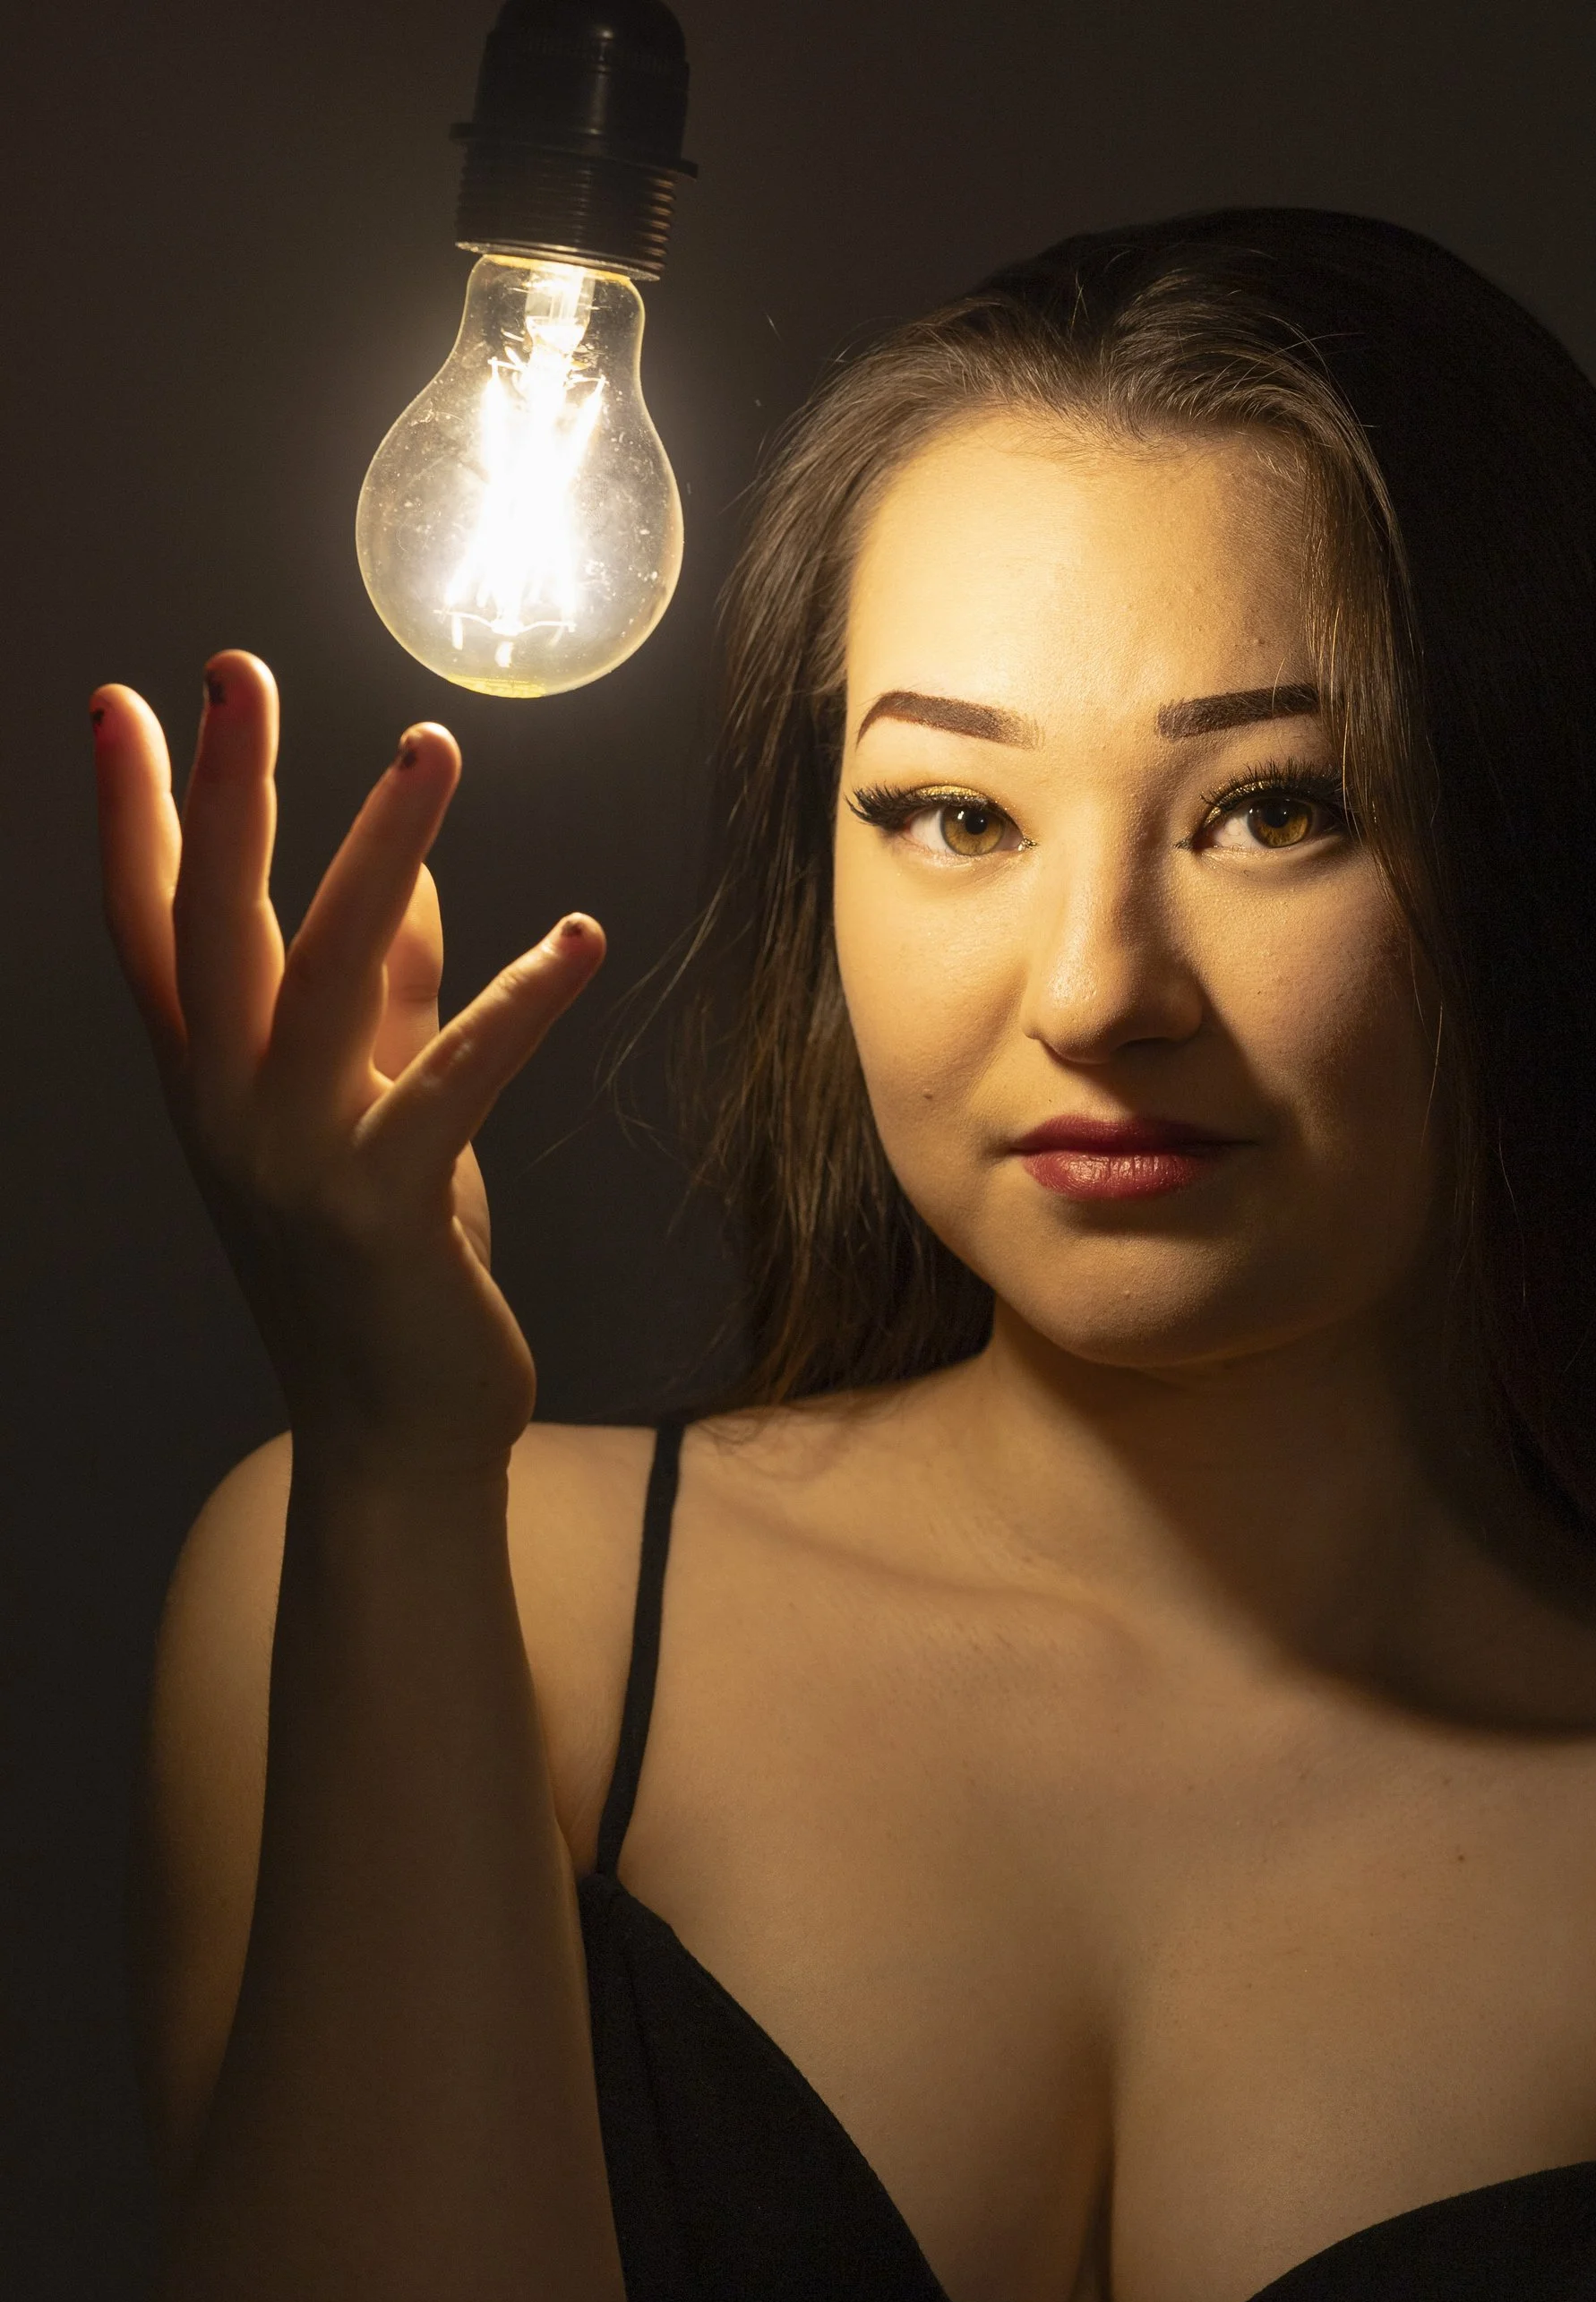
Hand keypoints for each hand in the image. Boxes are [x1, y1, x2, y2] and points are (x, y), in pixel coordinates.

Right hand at [90, 651, 605, 1479]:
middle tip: (238, 670)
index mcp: (209, 1088)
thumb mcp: (375, 1120)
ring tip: (434, 747)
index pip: (150, 927)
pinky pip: (454, 1076)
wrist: (396, 1440)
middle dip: (227, 788)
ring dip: (383, 849)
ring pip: (326, 970)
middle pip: (213, 921)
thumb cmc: (387, 1278)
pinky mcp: (385, 1207)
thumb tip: (412, 881)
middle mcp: (228, 1112)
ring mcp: (296, 1159)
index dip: (133, 816)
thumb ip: (385, 1004)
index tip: (120, 702)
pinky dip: (517, 1000)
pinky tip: (577, 937)